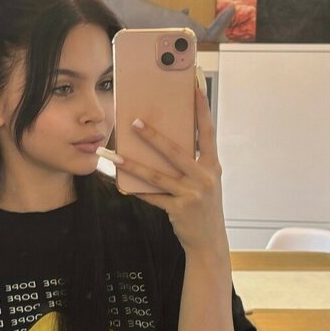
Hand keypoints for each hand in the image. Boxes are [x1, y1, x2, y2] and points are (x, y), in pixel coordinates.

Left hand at [120, 88, 227, 256]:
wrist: (210, 241)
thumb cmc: (204, 207)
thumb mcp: (206, 182)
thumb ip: (192, 164)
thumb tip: (164, 143)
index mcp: (213, 166)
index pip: (208, 132)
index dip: (202, 110)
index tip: (195, 89)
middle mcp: (205, 178)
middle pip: (176, 152)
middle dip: (154, 136)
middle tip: (135, 122)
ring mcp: (192, 194)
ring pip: (157, 176)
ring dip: (134, 164)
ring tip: (116, 155)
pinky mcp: (179, 210)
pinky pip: (153, 197)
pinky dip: (137, 190)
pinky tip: (121, 183)